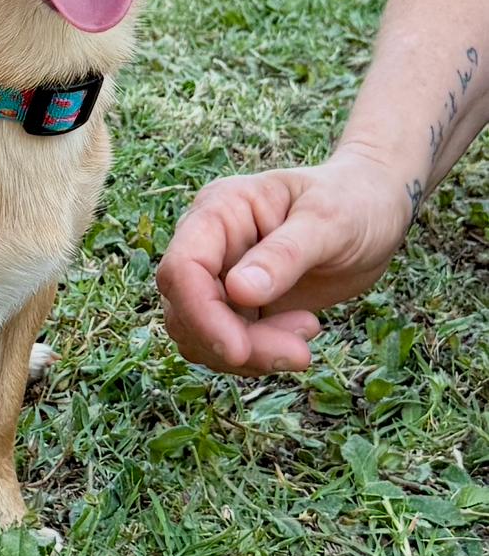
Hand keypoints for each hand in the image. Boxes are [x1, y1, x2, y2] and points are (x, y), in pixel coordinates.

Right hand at [156, 146, 411, 374]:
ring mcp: (220, 276)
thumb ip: (285, 255)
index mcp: (219, 211)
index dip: (201, 313)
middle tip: (300, 353)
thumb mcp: (328, 221)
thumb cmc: (354, 200)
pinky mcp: (237, 305)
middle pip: (186, 310)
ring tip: (307, 333)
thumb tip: (238, 291)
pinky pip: (225, 344)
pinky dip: (258, 355)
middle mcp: (209, 245)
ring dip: (250, 353)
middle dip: (235, 343)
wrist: (374, 210)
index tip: (240, 350)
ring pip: (200, 335)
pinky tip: (300, 333)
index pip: (182, 268)